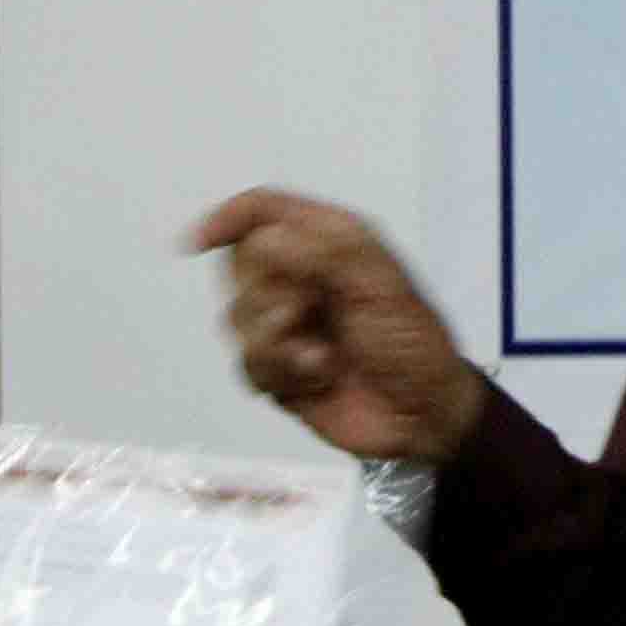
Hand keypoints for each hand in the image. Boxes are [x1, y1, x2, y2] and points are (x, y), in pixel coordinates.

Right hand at [188, 191, 488, 466]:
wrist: (424, 414)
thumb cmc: (412, 341)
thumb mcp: (380, 284)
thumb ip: (321, 252)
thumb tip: (261, 240)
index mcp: (327, 242)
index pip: (262, 211)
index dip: (227, 219)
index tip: (200, 243)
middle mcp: (300, 278)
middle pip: (239, 265)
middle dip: (268, 293)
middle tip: (311, 311)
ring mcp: (286, 327)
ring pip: (236, 319)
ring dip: (279, 341)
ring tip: (323, 356)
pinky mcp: (279, 372)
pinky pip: (248, 365)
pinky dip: (284, 372)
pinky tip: (320, 379)